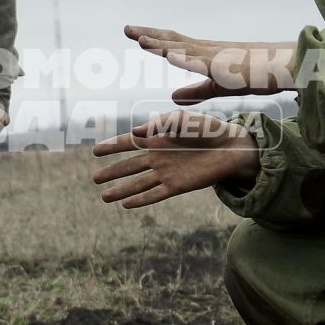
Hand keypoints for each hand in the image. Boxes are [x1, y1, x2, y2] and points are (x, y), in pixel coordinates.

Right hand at [91, 111, 260, 208]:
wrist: (229, 147)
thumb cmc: (206, 129)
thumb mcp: (181, 119)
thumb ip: (158, 124)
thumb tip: (135, 133)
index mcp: (157, 139)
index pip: (128, 143)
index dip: (111, 147)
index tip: (95, 151)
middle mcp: (158, 157)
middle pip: (129, 166)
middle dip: (111, 172)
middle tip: (94, 179)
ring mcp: (166, 173)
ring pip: (138, 184)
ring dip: (121, 190)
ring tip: (104, 197)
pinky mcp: (177, 186)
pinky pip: (154, 194)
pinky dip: (140, 200)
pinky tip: (126, 205)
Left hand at [125, 25, 296, 103]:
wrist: (284, 69)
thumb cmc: (254, 76)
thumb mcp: (217, 86)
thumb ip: (195, 91)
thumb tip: (171, 97)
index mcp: (204, 54)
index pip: (173, 43)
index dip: (153, 39)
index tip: (132, 33)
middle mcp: (208, 50)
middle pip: (173, 39)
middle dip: (149, 34)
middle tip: (126, 28)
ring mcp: (218, 56)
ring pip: (185, 48)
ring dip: (163, 44)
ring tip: (140, 39)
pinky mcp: (229, 66)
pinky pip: (204, 62)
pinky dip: (186, 58)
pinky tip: (171, 55)